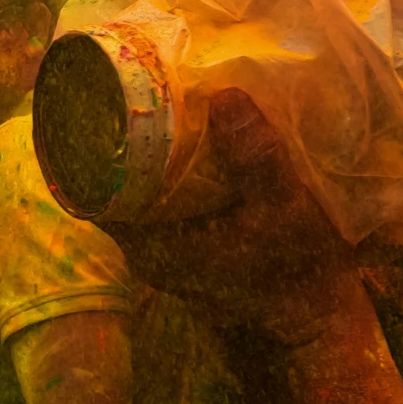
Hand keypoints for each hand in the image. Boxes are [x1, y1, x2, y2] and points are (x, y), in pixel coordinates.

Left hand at [106, 89, 364, 346]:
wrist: (316, 327)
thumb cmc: (298, 277)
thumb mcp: (285, 210)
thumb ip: (256, 157)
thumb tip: (225, 95)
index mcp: (147, 243)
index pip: (87, 183)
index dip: (86, 135)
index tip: (95, 90)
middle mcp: (144, 246)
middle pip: (108, 177)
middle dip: (118, 129)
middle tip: (132, 76)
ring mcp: (164, 246)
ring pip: (136, 184)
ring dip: (146, 143)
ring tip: (159, 90)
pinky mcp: (186, 243)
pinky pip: (162, 193)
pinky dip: (171, 162)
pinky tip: (190, 130)